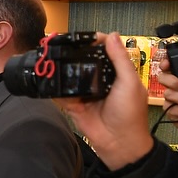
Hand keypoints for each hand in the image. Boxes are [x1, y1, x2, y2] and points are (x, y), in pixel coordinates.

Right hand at [56, 32, 154, 169]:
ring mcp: (86, 92)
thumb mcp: (129, 82)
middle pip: (85, 62)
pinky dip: (55, 87)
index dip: (95, 42)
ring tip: (51, 58)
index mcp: (117, 74)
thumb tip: (111, 35)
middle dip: (75, 54)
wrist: (118, 142)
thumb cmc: (130, 113)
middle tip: (61, 44)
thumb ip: (120, 59)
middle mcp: (100, 81)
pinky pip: (62, 93)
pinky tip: (47, 78)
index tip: (83, 36)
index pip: (105, 52)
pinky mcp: (73, 104)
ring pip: (72, 76)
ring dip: (63, 68)